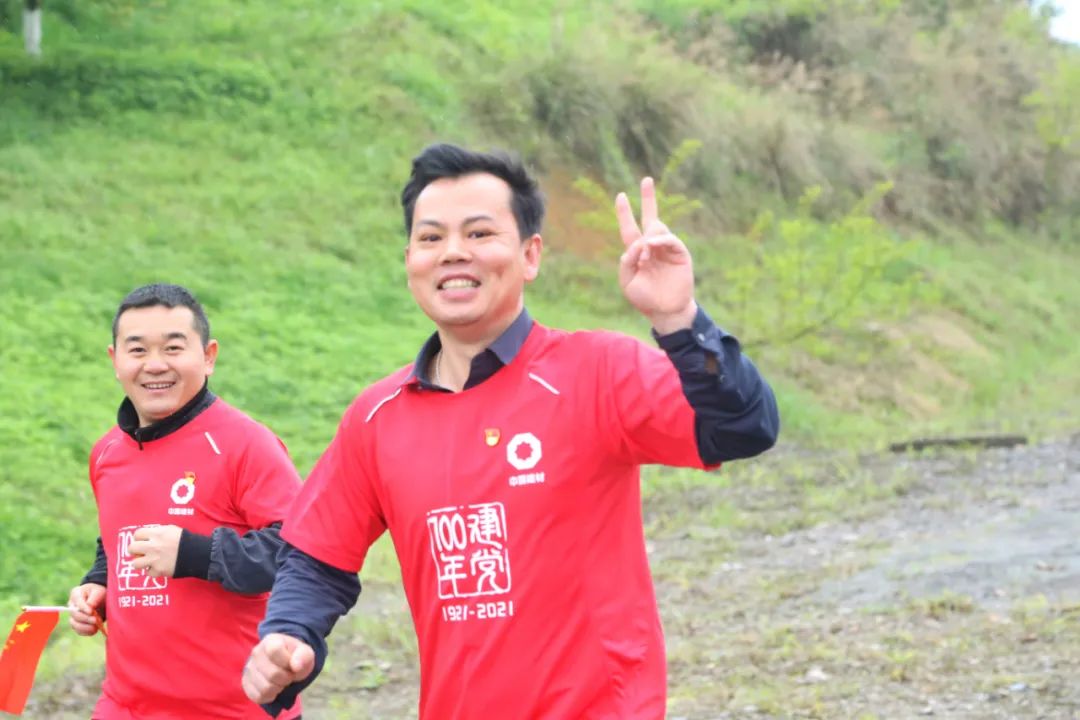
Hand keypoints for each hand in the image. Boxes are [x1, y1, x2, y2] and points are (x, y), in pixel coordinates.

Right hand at [68, 583, 105, 635]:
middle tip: (95, 620)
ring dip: (85, 627)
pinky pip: (79, 630)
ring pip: (74, 624)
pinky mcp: (78, 624)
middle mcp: (72, 606)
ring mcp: (74, 616)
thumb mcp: (99, 592)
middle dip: (85, 618)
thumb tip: (90, 607)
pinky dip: (86, 632)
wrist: (102, 599)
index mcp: (76, 594)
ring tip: (95, 627)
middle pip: (74, 614)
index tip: (91, 611)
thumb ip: (94, 598)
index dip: (83, 608)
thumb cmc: (99, 593)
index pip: (77, 601)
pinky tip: (94, 631)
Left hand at [128, 524, 182, 577]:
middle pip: (132, 548)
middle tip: (141, 552)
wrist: (197, 554)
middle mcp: (153, 546)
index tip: (143, 541)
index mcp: (157, 534)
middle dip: (135, 550)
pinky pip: (148, 573)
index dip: (139, 538)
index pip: (137, 534)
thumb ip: (158, 532)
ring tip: (148, 561)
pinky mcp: (158, 571)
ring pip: (135, 563)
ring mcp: (155, 559)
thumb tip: (147, 536)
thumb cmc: (185, 540)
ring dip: (140, 562)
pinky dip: (153, 571)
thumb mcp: (172, 530)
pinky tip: (159, 567)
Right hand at [242, 633, 315, 703]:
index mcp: (271, 641)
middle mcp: (256, 653)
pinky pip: (258, 697)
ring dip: (278, 688)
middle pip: (272, 674)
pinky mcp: (246, 683)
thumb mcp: (305, 653)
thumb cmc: (295, 657)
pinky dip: (270, 696)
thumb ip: (305, 656)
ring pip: (265, 688)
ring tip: (281, 681)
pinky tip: (274, 688)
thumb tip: (296, 666)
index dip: (287, 662)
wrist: (285, 662)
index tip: (293, 664)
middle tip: (289, 675)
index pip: (275, 651)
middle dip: (286, 678)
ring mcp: (249, 668)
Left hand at [615, 177, 696, 333]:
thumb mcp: (627, 281)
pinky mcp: (680, 254)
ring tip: (645, 258)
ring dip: (647, 239)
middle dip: (648, 198)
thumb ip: (627, 261)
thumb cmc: (645, 298)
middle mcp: (652, 247)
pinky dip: (660, 240)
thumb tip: (639, 244)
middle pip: (650, 216)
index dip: (624, 213)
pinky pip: (669, 240)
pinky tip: (652, 246)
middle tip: (646, 179)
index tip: (620, 196)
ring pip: (657, 228)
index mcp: (637, 252)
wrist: (664, 311)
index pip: (629, 228)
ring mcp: (666, 249)